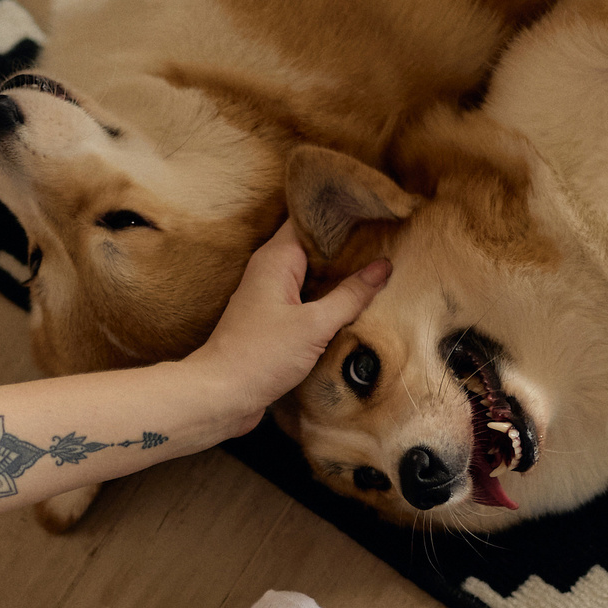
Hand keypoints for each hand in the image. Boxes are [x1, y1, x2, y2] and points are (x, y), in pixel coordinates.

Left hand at [186, 225, 388, 427]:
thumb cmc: (261, 355)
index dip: (339, 214)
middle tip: (386, 239)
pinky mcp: (273, 320)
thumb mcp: (315, 325)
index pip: (308, 220)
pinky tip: (355, 304)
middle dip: (346, 245)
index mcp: (275, 259)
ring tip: (379, 267)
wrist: (222, 394)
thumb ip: (350, 296)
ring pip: (311, 274)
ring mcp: (270, 296)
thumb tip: (383, 267)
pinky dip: (328, 299)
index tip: (372, 212)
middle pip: (313, 246)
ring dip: (339, 274)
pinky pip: (306, 299)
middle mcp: (270, 271)